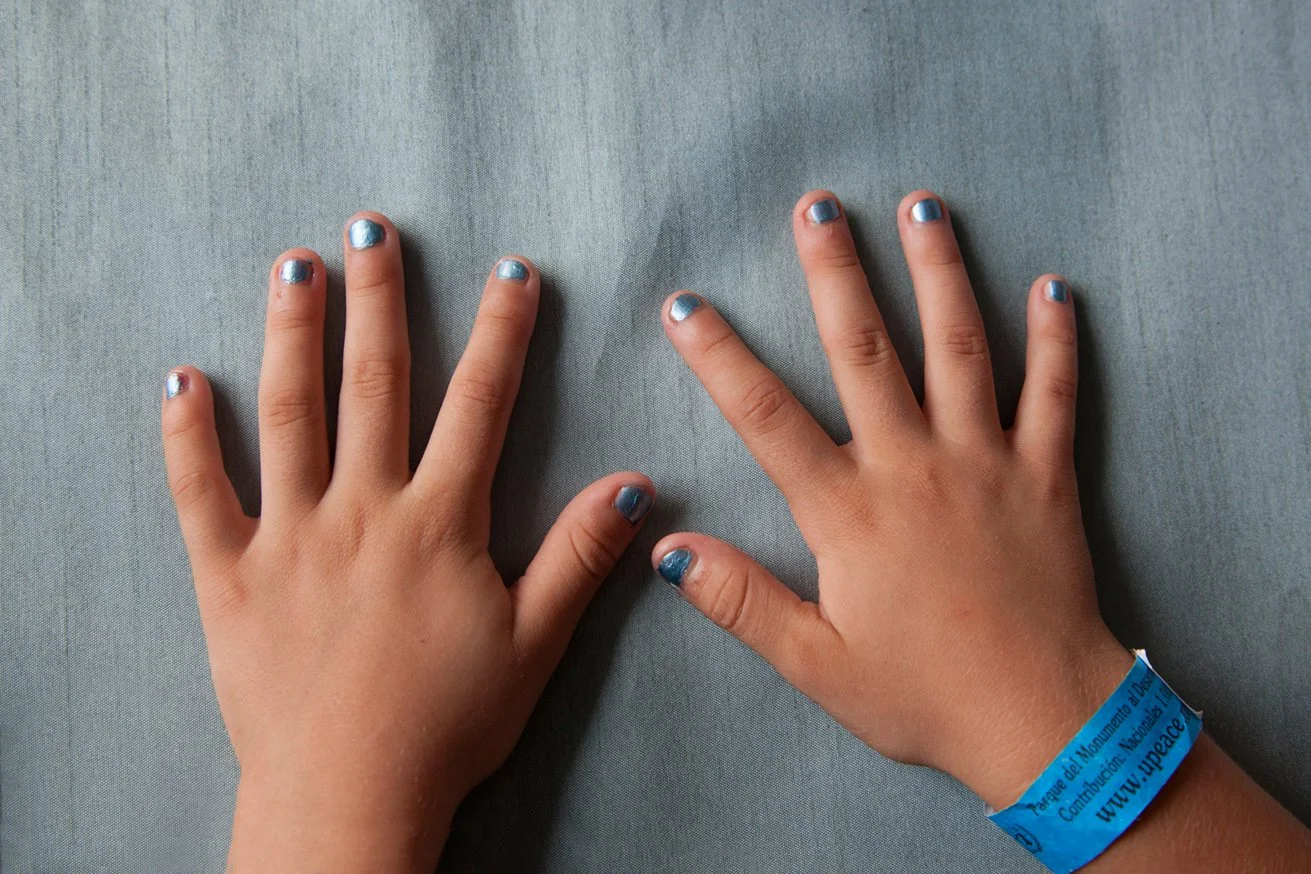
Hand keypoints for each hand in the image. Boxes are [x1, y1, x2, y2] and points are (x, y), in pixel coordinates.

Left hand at [161, 213, 652, 871]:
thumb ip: (578, 557)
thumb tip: (635, 485)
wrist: (349, 798)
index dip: (500, 334)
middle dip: (379, 302)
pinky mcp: (228, 575)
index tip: (510, 273)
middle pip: (374, 386)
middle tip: (373, 230)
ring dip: (291, 335)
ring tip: (292, 267)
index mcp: (438, 524)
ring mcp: (288, 537)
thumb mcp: (533, 644)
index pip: (477, 406)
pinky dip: (185, 437)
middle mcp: (361, 511)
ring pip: (288, 415)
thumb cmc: (447, 726)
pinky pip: (199, 494)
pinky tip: (181, 379)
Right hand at [652, 190, 1131, 808]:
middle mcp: (912, 466)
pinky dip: (1056, 337)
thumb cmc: (923, 697)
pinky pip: (1053, 392)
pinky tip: (1053, 285)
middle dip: (835, 272)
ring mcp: (985, 462)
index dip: (720, 357)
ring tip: (922, 205)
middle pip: (866, 350)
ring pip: (960, 347)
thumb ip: (741, 601)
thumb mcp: (816, 664)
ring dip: (938, 271)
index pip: (767, 417)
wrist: (1042, 723)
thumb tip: (667, 550)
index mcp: (849, 512)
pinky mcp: (1045, 474)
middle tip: (816, 205)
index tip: (686, 305)